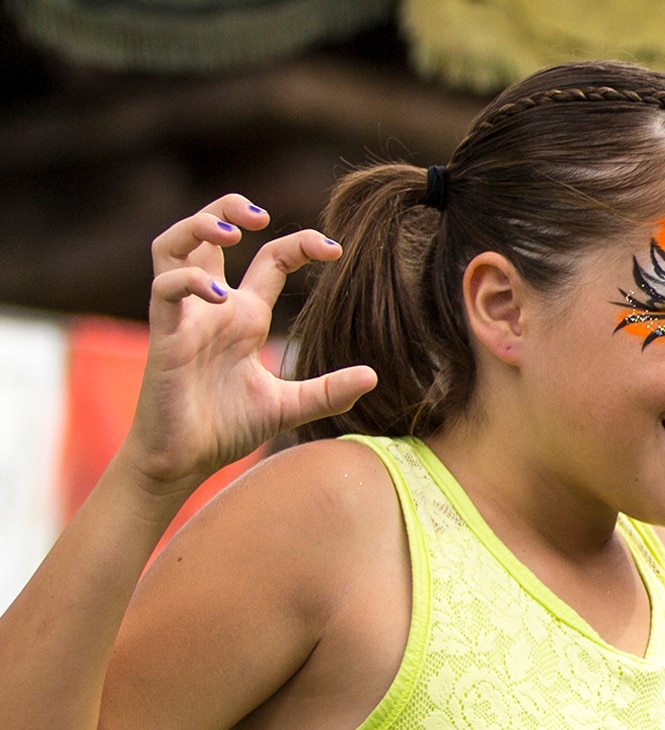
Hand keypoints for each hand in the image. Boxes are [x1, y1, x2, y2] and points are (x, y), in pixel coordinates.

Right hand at [126, 194, 376, 490]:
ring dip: (198, 227)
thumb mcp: (289, 407)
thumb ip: (328, 391)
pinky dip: (190, 281)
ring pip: (173, 246)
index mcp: (244, 317)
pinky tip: (221, 296)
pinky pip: (165, 289)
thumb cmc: (226, 428)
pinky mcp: (164, 336)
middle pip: (208, 233)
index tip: (335, 249)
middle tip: (263, 215)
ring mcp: (186, 317)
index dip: (300, 243)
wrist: (184, 461)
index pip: (271, 260)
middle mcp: (214, 308)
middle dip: (229, 207)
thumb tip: (373, 377)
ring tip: (232, 233)